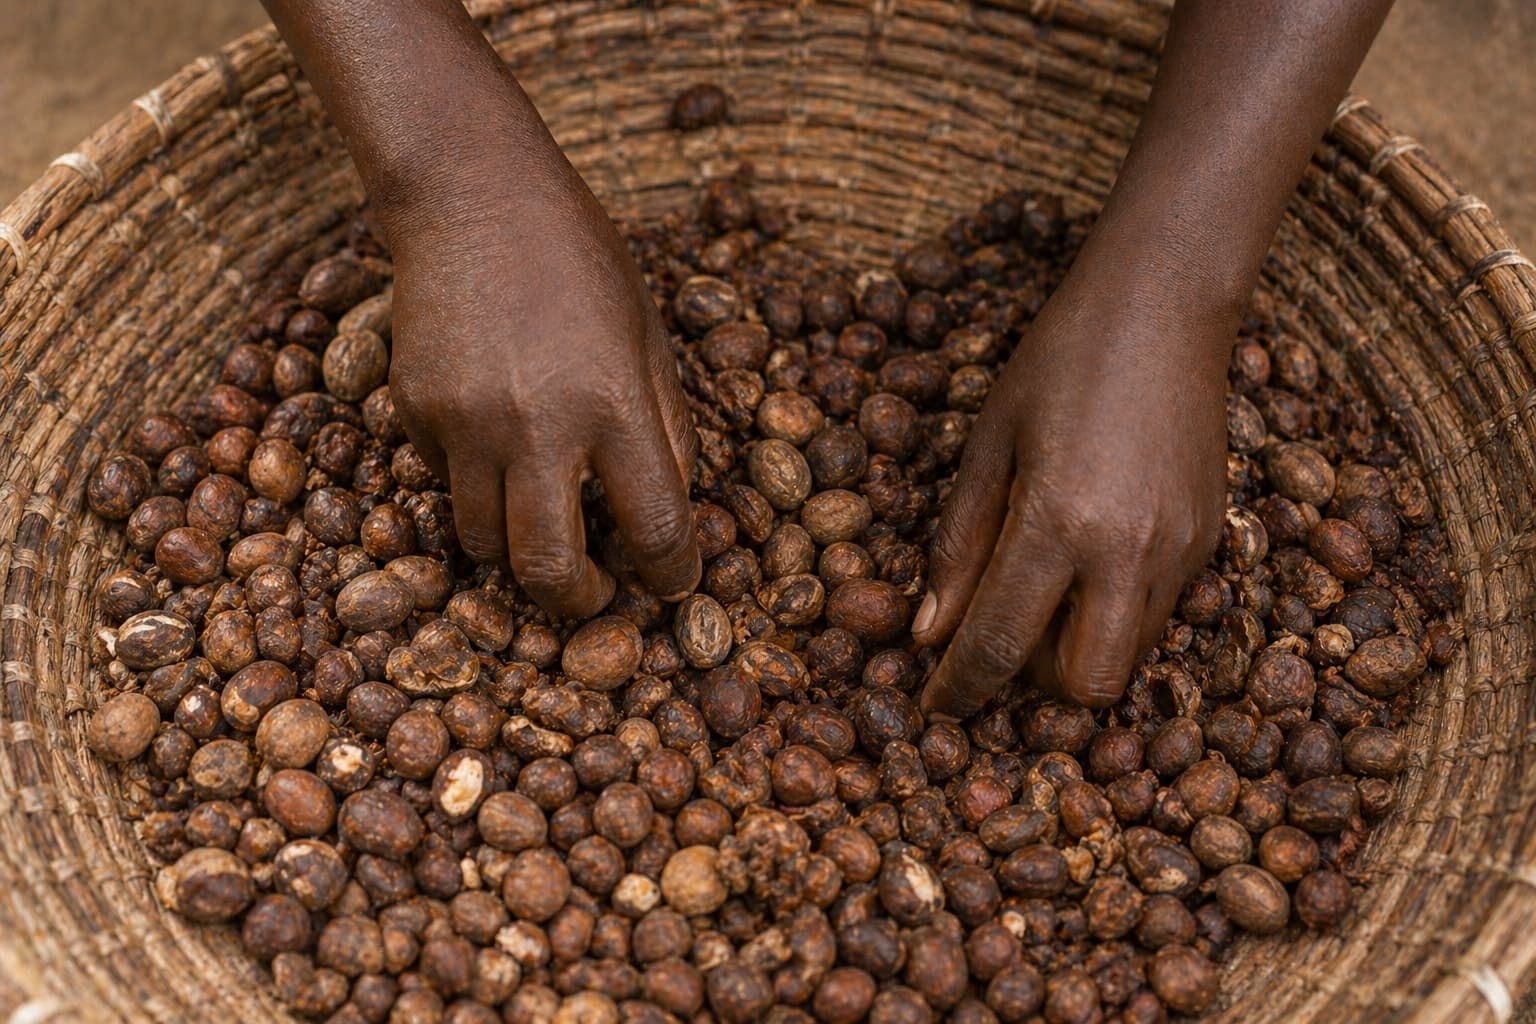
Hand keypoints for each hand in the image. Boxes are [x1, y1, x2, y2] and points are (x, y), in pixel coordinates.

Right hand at [385, 155, 699, 616]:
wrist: (471, 194)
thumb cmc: (579, 262)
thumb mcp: (649, 338)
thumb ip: (667, 433)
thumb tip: (675, 516)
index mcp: (613, 403)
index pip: (654, 529)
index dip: (672, 576)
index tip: (673, 585)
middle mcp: (535, 424)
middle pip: (548, 571)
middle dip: (579, 603)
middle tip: (598, 591)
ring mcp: (463, 423)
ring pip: (485, 544)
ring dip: (522, 551)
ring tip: (547, 520)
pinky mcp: (413, 413)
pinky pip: (445, 486)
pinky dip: (477, 486)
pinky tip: (496, 437)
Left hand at [914, 264, 1230, 714]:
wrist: (1166, 306)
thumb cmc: (1059, 361)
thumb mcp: (987, 445)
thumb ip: (957, 547)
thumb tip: (928, 634)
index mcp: (1059, 522)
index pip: (999, 646)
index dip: (960, 688)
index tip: (936, 705)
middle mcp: (1130, 551)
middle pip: (1084, 686)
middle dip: (1033, 684)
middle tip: (1000, 634)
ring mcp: (1182, 550)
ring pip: (1129, 659)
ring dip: (1077, 650)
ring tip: (1045, 586)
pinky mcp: (1211, 539)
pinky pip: (1158, 615)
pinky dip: (1115, 613)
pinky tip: (1091, 553)